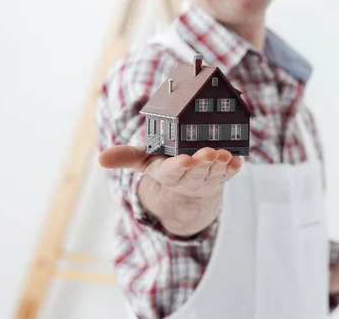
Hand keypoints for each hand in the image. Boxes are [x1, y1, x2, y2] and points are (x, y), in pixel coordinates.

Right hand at [98, 146, 242, 197]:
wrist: (190, 185)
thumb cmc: (167, 166)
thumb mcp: (145, 161)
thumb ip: (126, 157)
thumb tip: (100, 159)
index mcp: (169, 174)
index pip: (173, 172)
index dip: (179, 167)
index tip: (184, 161)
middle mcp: (189, 177)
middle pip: (196, 171)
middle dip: (203, 163)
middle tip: (208, 153)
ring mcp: (208, 177)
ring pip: (215, 172)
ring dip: (220, 164)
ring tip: (224, 153)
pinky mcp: (222, 174)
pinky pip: (230, 173)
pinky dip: (234, 168)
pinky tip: (238, 160)